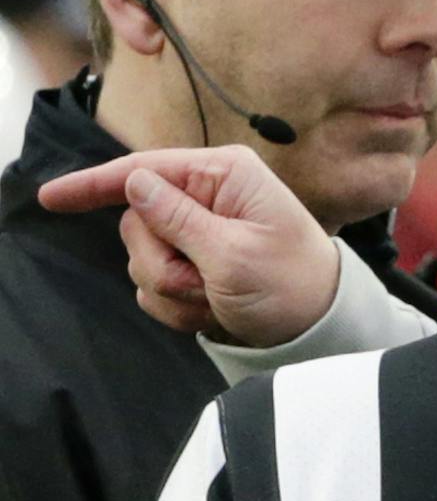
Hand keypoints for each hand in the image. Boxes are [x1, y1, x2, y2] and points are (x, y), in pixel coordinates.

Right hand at [38, 148, 340, 346]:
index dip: (94, 184)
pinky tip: (213, 310)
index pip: (144, 170)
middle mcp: (210, 196)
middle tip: (203, 283)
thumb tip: (135, 182)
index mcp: (225, 176)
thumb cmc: (293, 287)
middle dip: (161, 263)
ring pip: (142, 259)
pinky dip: (178, 306)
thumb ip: (178, 219)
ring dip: (173, 289)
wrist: (320, 330)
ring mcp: (200, 232)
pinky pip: (155, 286)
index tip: (52, 199)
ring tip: (216, 297)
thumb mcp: (234, 254)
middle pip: (137, 223)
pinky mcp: (196, 264)